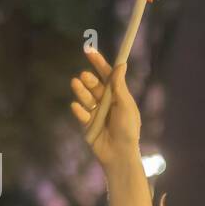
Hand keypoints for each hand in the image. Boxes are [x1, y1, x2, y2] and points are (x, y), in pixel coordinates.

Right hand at [71, 48, 140, 170]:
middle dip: (88, 79)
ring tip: (76, 84)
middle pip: (94, 85)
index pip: (107, 76)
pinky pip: (80, 114)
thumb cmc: (128, 130)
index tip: (89, 50)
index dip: (98, 63)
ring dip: (81, 90)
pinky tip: (78, 107)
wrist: (120, 154)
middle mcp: (106, 102)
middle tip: (85, 77)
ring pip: (85, 97)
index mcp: (118, 96)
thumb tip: (120, 65)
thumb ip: (120, 87)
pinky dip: (78, 110)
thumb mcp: (126, 106)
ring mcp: (96, 113)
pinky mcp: (88, 125)